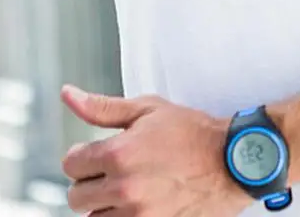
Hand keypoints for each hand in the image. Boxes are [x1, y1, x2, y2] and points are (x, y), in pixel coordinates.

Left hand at [60, 84, 252, 215]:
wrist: (230, 162)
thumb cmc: (191, 132)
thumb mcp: (146, 109)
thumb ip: (101, 107)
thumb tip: (69, 95)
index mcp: (118, 154)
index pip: (71, 165)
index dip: (80, 155)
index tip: (93, 153)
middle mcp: (124, 189)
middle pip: (76, 197)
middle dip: (87, 181)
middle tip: (107, 171)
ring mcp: (139, 216)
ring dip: (102, 205)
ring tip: (122, 188)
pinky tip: (133, 204)